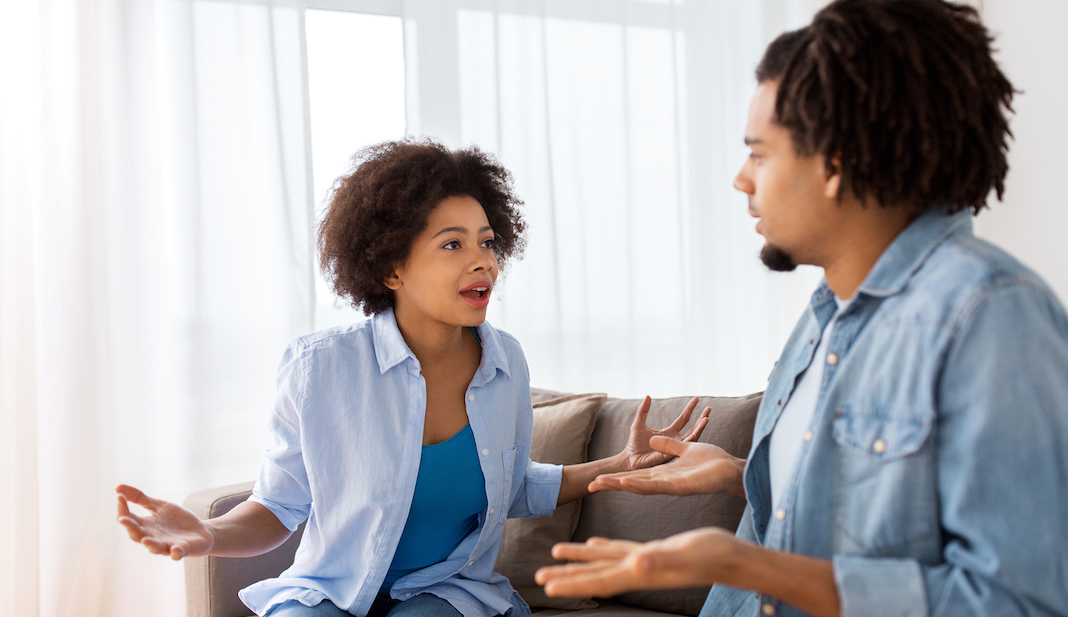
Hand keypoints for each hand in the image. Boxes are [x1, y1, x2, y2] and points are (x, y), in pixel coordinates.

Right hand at [116, 484, 213, 559]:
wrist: (200, 532)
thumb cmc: (176, 520)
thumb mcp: (159, 506)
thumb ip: (140, 498)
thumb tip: (117, 487)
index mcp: (146, 526)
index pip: (130, 519)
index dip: (123, 509)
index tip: (119, 496)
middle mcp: (153, 538)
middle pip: (138, 535)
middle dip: (130, 527)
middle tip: (123, 519)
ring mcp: (167, 545)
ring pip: (156, 548)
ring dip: (151, 545)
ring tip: (146, 540)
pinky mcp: (183, 550)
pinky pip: (178, 554)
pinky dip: (176, 553)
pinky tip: (175, 550)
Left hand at [535, 528, 742, 597]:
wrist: (731, 557)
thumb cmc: (711, 556)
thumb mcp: (683, 554)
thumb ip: (660, 560)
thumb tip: (637, 565)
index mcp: (639, 571)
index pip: (598, 579)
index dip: (572, 582)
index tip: (547, 585)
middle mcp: (637, 569)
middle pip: (594, 574)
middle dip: (567, 575)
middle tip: (539, 576)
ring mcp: (644, 561)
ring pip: (603, 560)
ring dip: (579, 559)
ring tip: (555, 554)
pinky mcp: (651, 552)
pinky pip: (619, 550)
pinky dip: (603, 548)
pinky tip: (594, 544)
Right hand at [591, 437, 745, 496]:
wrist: (731, 469)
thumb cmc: (711, 461)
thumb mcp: (683, 447)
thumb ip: (668, 445)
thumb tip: (654, 440)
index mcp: (664, 475)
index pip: (637, 476)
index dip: (619, 476)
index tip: (601, 477)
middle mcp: (664, 483)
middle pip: (634, 484)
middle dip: (614, 484)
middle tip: (592, 485)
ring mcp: (671, 487)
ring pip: (641, 487)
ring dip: (621, 485)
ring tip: (602, 484)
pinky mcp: (680, 487)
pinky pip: (657, 486)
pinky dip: (640, 484)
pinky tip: (626, 483)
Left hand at [621, 396, 710, 470]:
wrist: (630, 459)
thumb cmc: (634, 444)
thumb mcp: (639, 423)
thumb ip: (643, 410)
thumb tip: (648, 395)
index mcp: (669, 432)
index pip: (683, 419)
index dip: (690, 409)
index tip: (696, 399)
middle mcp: (675, 440)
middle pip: (693, 428)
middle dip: (701, 418)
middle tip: (709, 408)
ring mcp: (675, 448)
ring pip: (692, 437)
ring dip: (700, 428)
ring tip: (707, 418)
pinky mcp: (673, 454)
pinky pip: (684, 447)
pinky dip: (691, 439)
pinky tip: (696, 431)